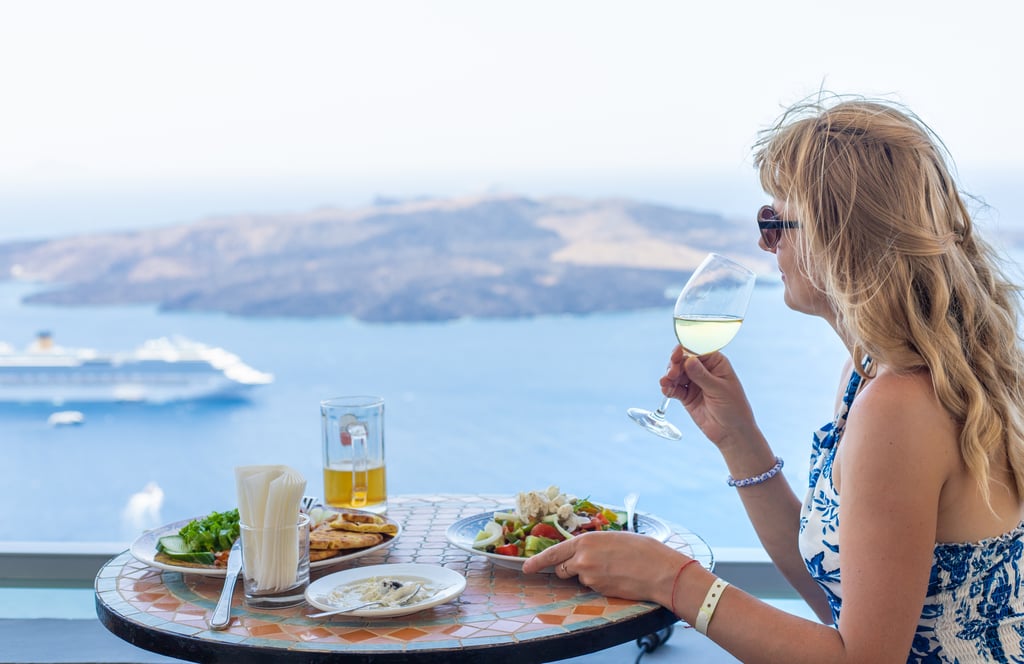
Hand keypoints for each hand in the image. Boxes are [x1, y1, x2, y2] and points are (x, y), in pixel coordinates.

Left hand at [521, 531, 684, 605]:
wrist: (658, 569)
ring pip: (581, 579)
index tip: (526, 568)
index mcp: (585, 541)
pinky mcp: (599, 591)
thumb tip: (584, 552)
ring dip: (590, 576)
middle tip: (590, 565)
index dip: (537, 561)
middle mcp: (582, 559)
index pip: (553, 553)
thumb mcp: (612, 538)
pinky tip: (618, 577)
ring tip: (614, 568)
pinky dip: (602, 584)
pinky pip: (594, 587)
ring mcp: (590, 577)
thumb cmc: (641, 549)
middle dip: (570, 569)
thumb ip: (592, 545)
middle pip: (563, 569)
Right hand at [659, 348, 758, 450]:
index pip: (697, 351)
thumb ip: (702, 376)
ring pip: (676, 374)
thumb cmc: (734, 408)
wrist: (732, 433)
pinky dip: (668, 388)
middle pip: (683, 361)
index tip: (676, 355)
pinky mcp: (687, 396)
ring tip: (666, 383)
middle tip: (671, 374)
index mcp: (716, 363)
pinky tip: (666, 390)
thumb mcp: (719, 390)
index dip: (685, 351)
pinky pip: (674, 388)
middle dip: (674, 365)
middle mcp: (704, 371)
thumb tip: (688, 360)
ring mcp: (695, 383)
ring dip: (669, 377)